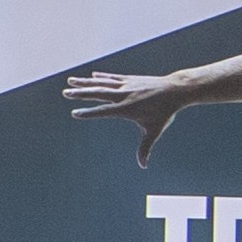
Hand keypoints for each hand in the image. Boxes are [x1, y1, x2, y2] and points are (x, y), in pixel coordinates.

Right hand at [63, 71, 187, 162]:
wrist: (175, 90)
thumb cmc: (165, 112)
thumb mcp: (154, 130)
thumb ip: (145, 148)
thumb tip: (143, 165)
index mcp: (127, 108)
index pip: (103, 111)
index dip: (88, 113)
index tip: (74, 113)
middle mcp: (124, 95)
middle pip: (98, 93)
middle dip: (80, 94)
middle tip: (65, 93)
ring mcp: (126, 85)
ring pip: (102, 83)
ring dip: (85, 82)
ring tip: (71, 80)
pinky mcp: (130, 79)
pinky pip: (113, 78)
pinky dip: (102, 77)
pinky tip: (93, 75)